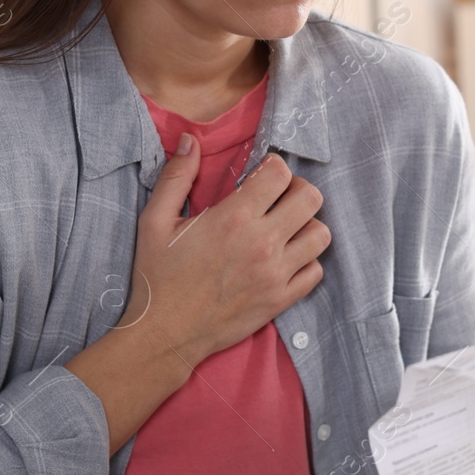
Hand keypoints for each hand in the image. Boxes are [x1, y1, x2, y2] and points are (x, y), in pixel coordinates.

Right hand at [127, 139, 328, 365]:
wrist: (164, 334)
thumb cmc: (157, 276)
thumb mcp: (154, 221)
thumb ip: (176, 177)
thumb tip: (190, 140)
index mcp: (234, 218)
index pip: (280, 174)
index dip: (273, 168)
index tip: (260, 176)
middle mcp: (262, 243)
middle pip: (311, 198)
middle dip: (296, 190)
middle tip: (276, 199)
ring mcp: (276, 274)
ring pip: (320, 235)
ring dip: (305, 225)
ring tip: (284, 228)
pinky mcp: (280, 300)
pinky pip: (315, 272)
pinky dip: (306, 261)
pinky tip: (284, 259)